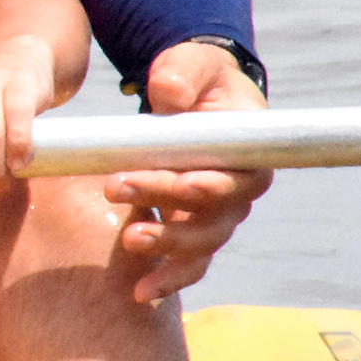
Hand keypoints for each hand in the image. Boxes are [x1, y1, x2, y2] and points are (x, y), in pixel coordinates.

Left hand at [101, 40, 269, 303]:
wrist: (196, 99)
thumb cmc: (198, 80)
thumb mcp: (192, 65)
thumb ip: (182, 74)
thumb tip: (168, 93)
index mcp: (247, 154)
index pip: (229, 176)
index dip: (203, 184)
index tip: (172, 182)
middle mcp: (237, 192)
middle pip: (209, 212)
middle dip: (164, 204)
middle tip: (114, 188)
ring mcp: (216, 215)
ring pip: (200, 243)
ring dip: (166, 247)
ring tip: (130, 242)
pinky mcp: (192, 228)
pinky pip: (187, 262)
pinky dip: (168, 279)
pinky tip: (141, 295)